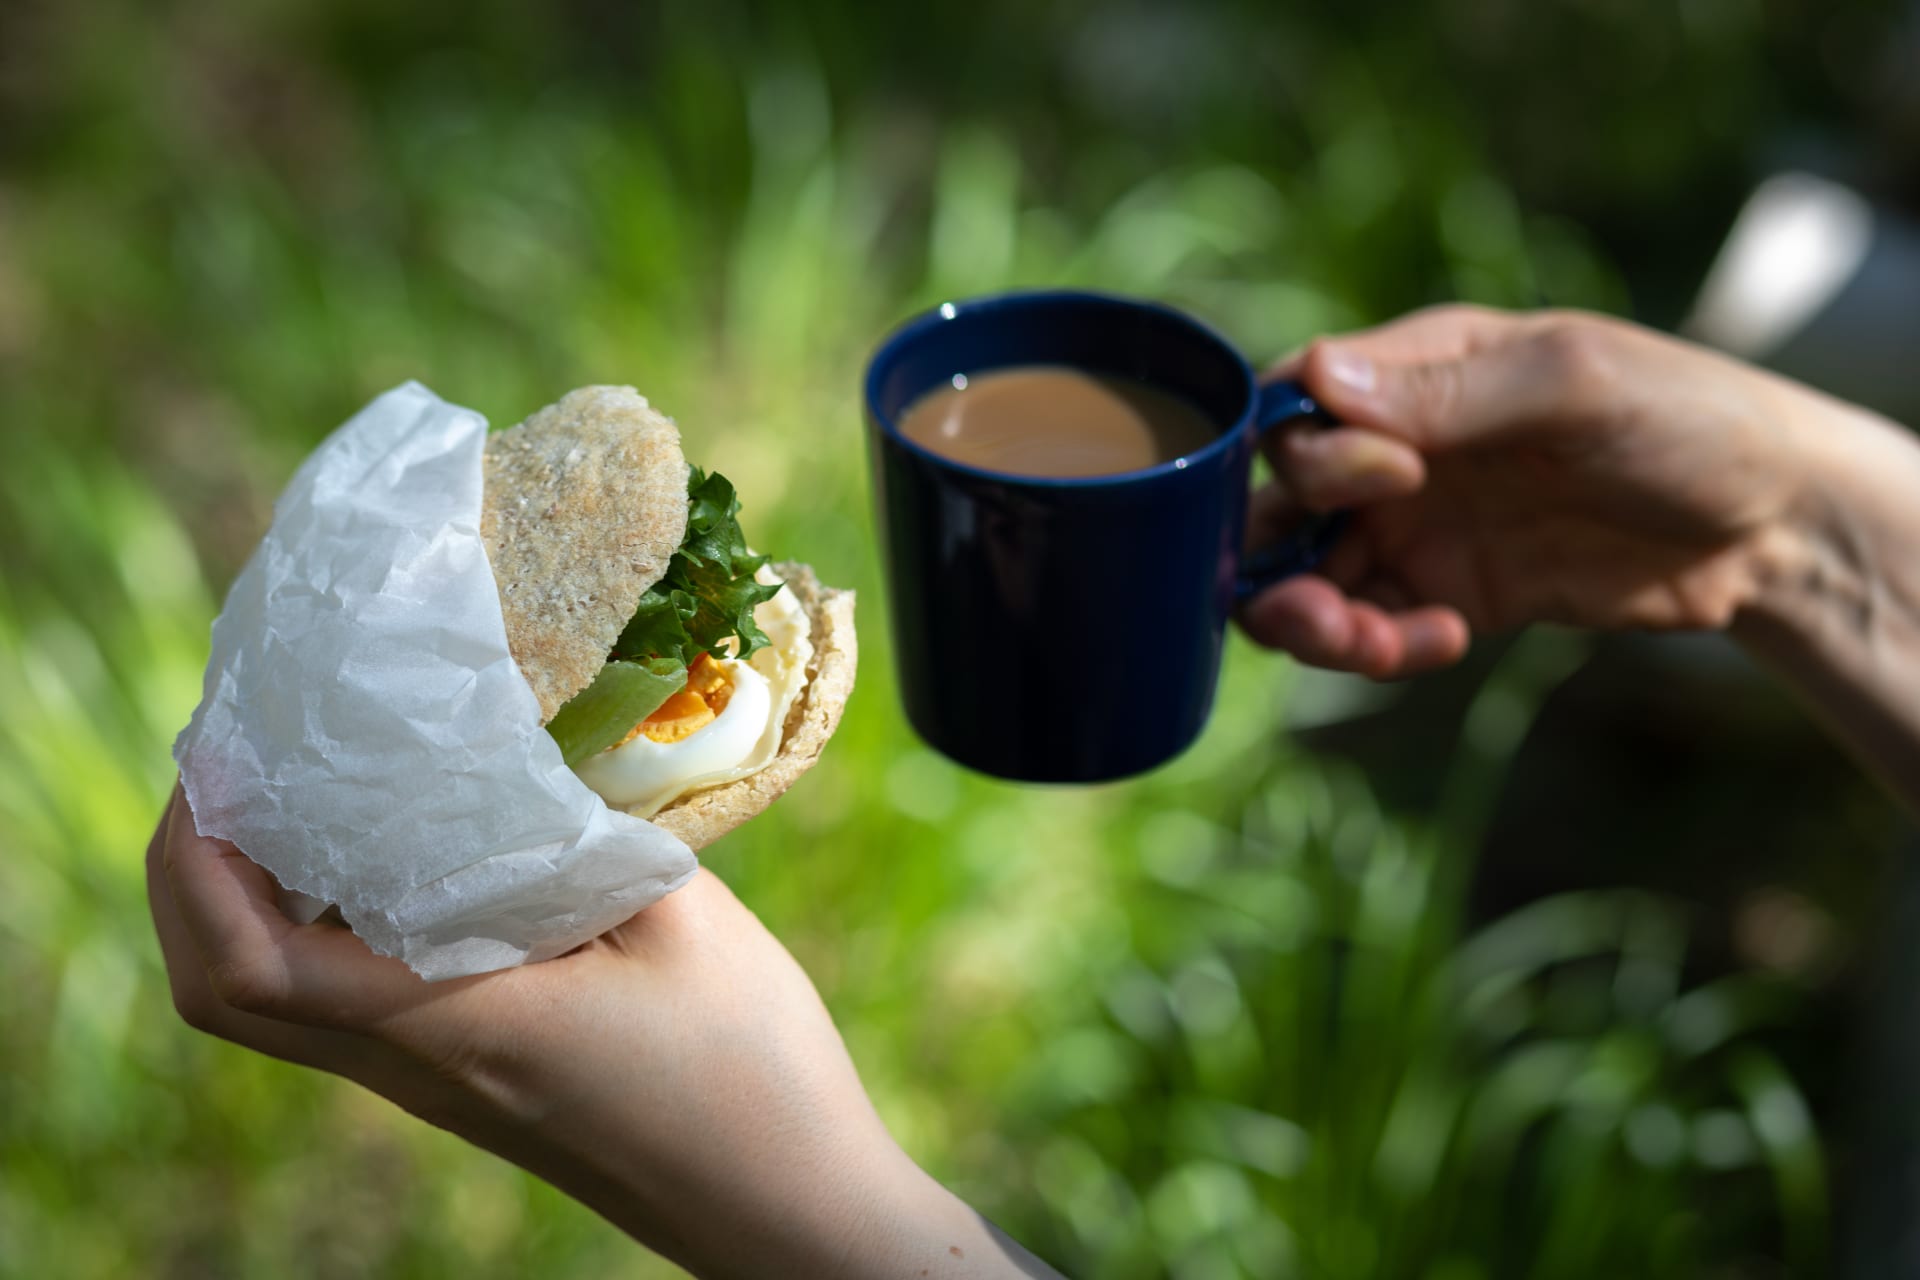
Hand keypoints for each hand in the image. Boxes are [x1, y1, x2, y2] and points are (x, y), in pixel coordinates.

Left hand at [147, 785, 1056, 1277]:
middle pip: (222, 995)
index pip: (252, 964)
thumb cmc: (749, 1072)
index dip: (198, 861)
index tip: (222, 757)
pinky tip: (387, 861)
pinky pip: (342, 1007)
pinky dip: (312, 930)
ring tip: (293, 795)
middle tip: (234, 766)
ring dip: (241, 903)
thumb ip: (585, 837)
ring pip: (272, 1007)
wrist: (785, 1209)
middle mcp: (418, 1068)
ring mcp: (435, 1088)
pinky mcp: (467, 1087)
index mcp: (457, 1025)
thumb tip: (517, 754)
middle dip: (188, 877)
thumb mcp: (683, 922)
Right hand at [1242, 305, 1815, 676]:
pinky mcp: (1450, 594)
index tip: (1392, 482)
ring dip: (1315, 624)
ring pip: (1308, 581)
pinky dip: (1380, 648)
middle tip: (1324, 614)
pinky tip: (1441, 642)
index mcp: (1417, 371)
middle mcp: (1400, 449)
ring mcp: (1420, 527)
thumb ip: (1447, 392)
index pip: (1295, 408)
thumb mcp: (1575, 385)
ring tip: (1374, 645)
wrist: (1775, 524)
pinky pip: (1372, 629)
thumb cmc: (1688, 418)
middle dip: (1275, 567)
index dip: (1305, 456)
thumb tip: (1316, 376)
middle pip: (1278, 507)